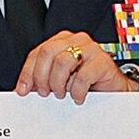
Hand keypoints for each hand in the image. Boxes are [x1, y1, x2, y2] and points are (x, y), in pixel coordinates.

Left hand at [16, 31, 137, 101]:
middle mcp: (76, 41)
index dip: (27, 72)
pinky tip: (78, 97)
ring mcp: (91, 49)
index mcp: (63, 41)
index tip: (23, 90)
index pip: (38, 52)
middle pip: (47, 52)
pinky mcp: (103, 62)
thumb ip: (44, 80)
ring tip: (61, 94)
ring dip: (58, 83)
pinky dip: (77, 90)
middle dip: (41, 76)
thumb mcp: (61, 80)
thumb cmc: (88, 84)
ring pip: (62, 61)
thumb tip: (24, 89)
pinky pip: (83, 76)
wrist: (114, 90)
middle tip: (45, 93)